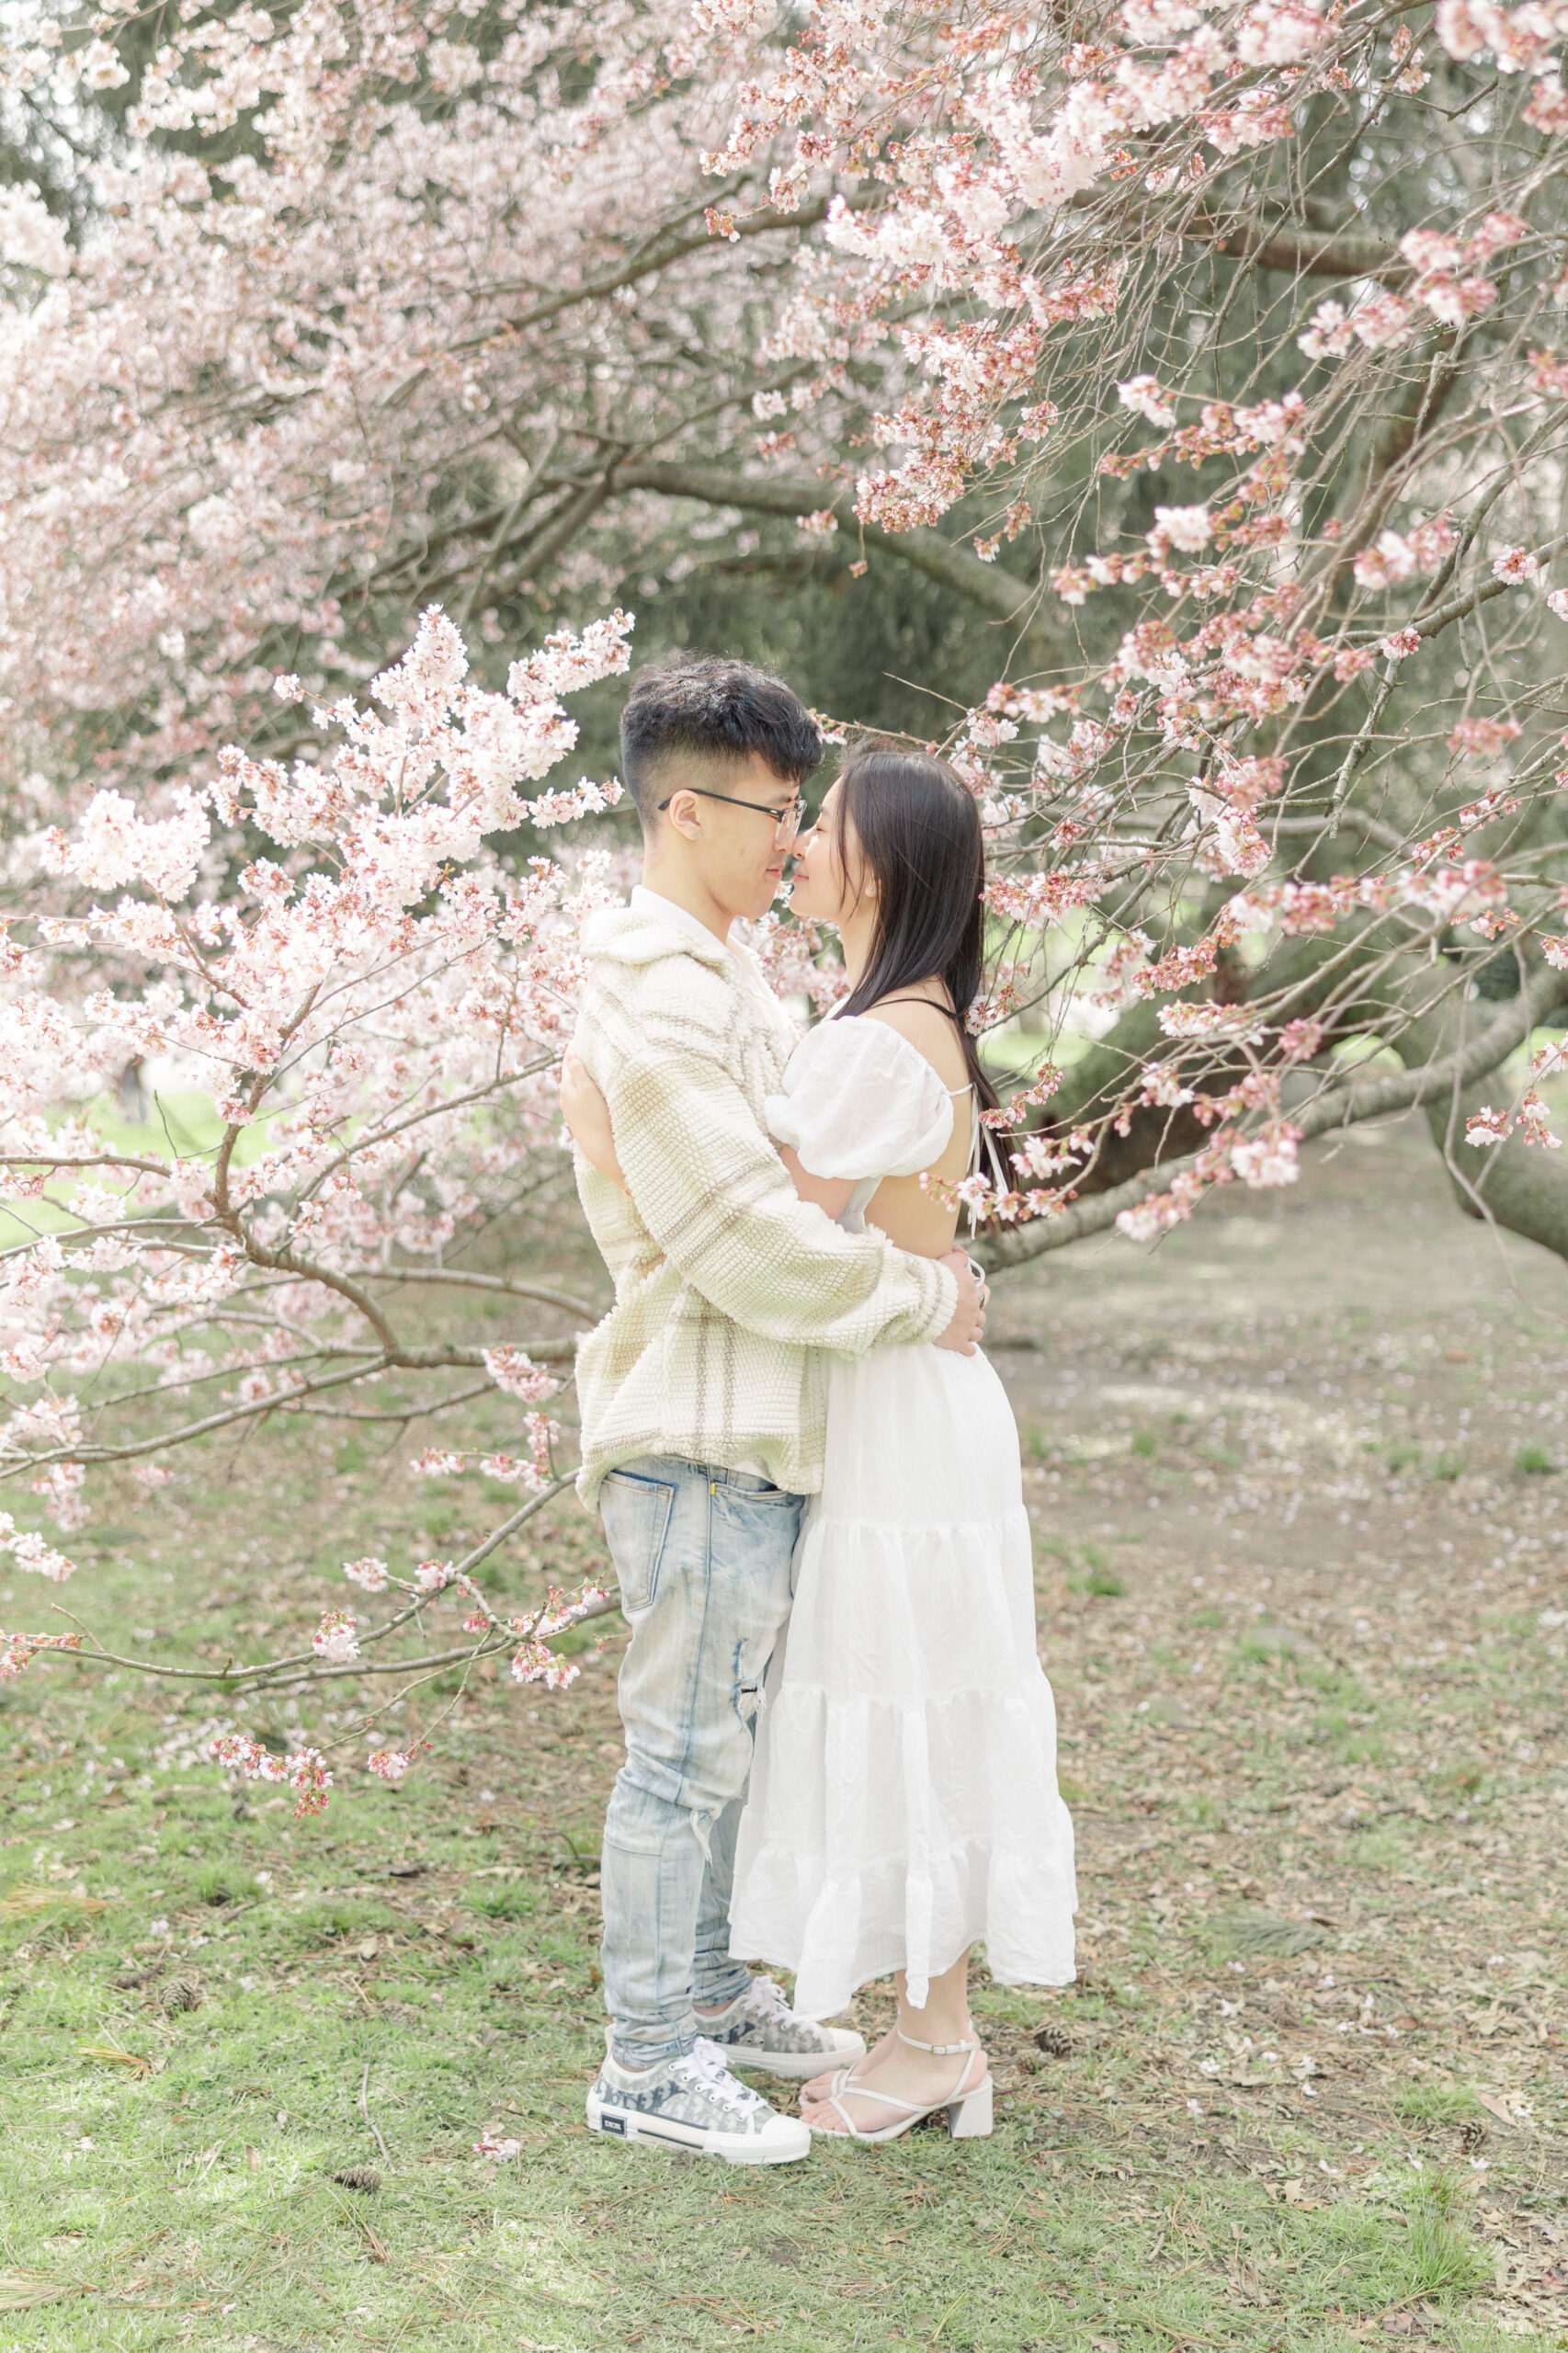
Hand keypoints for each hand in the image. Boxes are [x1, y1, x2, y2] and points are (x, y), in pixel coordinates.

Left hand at [561, 1047, 625, 1188]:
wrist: (599, 1147)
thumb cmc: (595, 1117)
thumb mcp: (588, 1090)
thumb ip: (577, 1071)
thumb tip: (569, 1052)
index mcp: (566, 1088)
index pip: (567, 1061)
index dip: (574, 1048)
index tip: (583, 1036)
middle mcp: (565, 1097)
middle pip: (570, 1072)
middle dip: (578, 1059)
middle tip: (590, 1045)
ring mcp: (572, 1108)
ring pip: (575, 1084)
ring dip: (582, 1073)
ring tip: (593, 1062)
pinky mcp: (580, 1117)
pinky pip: (580, 1095)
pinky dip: (585, 1086)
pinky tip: (594, 1086)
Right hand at [932, 1248, 986, 1354]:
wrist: (923, 1300)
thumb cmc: (935, 1279)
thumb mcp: (948, 1261)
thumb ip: (959, 1257)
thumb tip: (963, 1252)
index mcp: (972, 1293)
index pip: (983, 1296)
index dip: (976, 1298)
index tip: (967, 1299)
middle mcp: (973, 1311)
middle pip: (981, 1317)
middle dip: (974, 1318)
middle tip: (962, 1317)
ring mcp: (967, 1328)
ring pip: (978, 1333)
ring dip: (972, 1333)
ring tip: (963, 1332)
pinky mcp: (958, 1342)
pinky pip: (969, 1350)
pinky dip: (967, 1349)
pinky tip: (962, 1347)